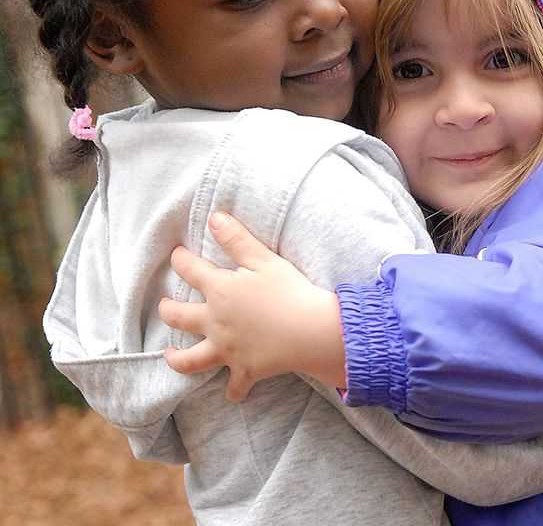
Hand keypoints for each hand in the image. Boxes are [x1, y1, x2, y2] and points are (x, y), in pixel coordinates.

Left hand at [159, 212, 345, 400]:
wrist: (310, 330)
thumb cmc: (289, 290)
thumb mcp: (262, 258)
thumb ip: (236, 238)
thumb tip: (213, 218)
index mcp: (220, 291)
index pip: (190, 270)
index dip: (181, 259)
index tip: (177, 254)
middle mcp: (215, 323)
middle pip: (179, 317)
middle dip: (168, 309)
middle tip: (165, 305)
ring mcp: (228, 350)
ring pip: (192, 360)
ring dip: (178, 358)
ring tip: (171, 355)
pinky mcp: (246, 370)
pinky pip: (235, 387)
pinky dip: (234, 391)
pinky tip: (232, 392)